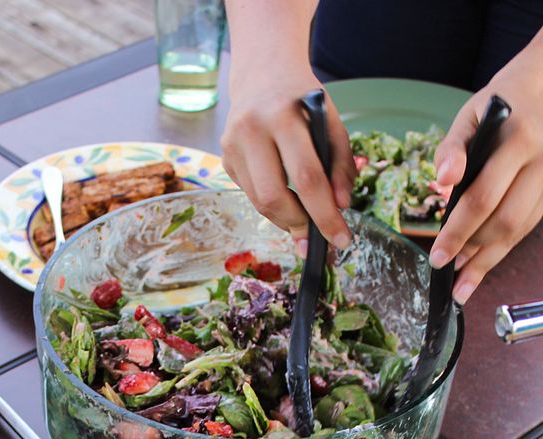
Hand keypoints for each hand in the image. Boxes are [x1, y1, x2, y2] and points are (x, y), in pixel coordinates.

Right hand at [221, 62, 355, 251]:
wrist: (263, 71)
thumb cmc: (302, 99)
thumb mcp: (331, 121)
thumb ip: (340, 164)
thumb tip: (340, 206)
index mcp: (284, 116)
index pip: (307, 178)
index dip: (325, 215)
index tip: (340, 239)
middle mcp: (252, 130)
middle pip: (274, 198)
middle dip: (299, 223)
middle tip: (316, 235)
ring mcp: (233, 145)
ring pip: (259, 203)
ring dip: (285, 219)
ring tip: (303, 219)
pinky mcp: (225, 158)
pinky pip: (251, 195)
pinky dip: (272, 204)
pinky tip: (284, 196)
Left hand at [430, 35, 542, 303]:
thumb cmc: (500, 104)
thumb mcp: (470, 115)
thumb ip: (452, 149)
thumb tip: (443, 180)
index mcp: (518, 138)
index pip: (483, 196)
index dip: (458, 231)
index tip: (437, 257)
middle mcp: (541, 161)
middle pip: (505, 220)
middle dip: (473, 253)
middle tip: (447, 272)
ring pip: (519, 230)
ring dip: (489, 259)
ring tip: (463, 283)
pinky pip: (527, 226)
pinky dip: (503, 247)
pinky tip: (482, 262)